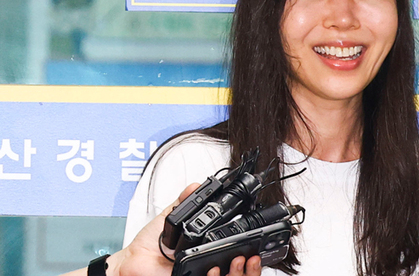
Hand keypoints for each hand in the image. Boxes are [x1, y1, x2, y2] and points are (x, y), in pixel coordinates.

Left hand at [62, 183, 262, 275]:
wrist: (129, 263)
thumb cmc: (147, 247)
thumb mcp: (169, 220)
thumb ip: (183, 203)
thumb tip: (195, 185)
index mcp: (206, 254)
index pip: (236, 259)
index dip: (250, 259)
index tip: (255, 250)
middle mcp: (205, 268)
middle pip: (238, 274)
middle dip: (250, 269)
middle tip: (250, 256)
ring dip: (237, 274)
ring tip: (236, 261)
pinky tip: (213, 270)